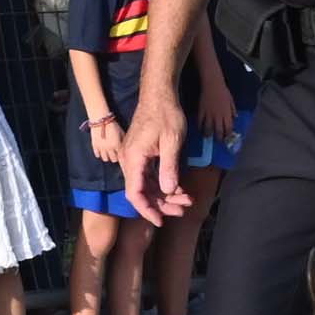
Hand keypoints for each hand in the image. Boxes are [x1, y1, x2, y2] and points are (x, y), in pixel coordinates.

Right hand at [117, 93, 190, 223]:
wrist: (159, 94)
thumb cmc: (166, 114)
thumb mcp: (172, 141)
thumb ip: (169, 167)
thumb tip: (167, 191)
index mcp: (133, 158)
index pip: (135, 193)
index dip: (147, 210)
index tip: (161, 220)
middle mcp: (129, 160)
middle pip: (141, 192)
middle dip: (162, 204)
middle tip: (183, 209)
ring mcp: (133, 157)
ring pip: (146, 185)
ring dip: (164, 195)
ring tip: (185, 200)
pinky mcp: (140, 154)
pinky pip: (148, 175)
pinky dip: (162, 184)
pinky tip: (178, 188)